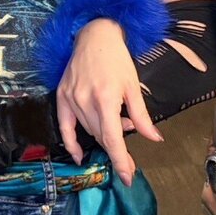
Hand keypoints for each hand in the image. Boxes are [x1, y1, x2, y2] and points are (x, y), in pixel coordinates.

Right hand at [56, 18, 162, 183]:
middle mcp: (86, 100)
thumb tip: (154, 138)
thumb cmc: (117, 59)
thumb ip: (141, 116)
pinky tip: (79, 155)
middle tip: (129, 160)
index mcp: (106, 98)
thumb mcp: (133, 86)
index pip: (113, 138)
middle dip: (116, 151)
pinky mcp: (61, 96)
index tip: (127, 177)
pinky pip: (64, 127)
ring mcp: (71, 98)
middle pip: (101, 137)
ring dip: (104, 136)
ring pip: (88, 131)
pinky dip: (71, 143)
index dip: (120, 161)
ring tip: (119, 124)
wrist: (95, 36)